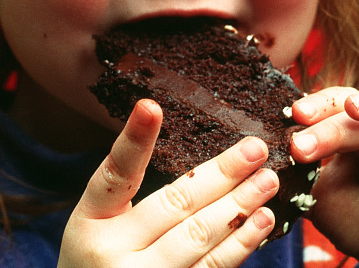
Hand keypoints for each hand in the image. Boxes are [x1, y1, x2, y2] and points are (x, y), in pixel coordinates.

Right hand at [58, 99, 278, 267]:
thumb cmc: (102, 261)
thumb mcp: (99, 227)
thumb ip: (129, 196)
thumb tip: (187, 151)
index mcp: (91, 222)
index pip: (115, 174)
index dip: (134, 140)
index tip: (151, 106)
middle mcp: (112, 252)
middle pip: (175, 205)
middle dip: (221, 174)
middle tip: (256, 149)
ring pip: (199, 238)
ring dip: (240, 206)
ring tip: (267, 181)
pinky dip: (240, 244)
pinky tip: (260, 222)